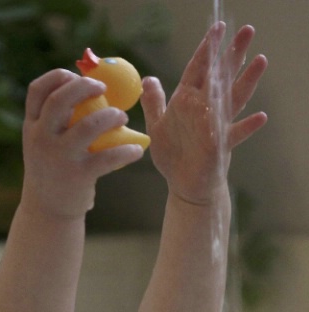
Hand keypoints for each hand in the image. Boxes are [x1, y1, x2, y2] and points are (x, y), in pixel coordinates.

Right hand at [20, 69, 143, 218]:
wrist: (47, 210)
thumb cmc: (53, 169)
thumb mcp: (44, 143)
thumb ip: (56, 120)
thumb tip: (88, 89)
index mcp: (32, 127)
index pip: (37, 90)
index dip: (57, 77)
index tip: (74, 75)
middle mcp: (41, 139)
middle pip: (60, 101)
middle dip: (84, 87)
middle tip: (103, 89)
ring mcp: (59, 157)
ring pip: (88, 126)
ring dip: (110, 116)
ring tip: (122, 118)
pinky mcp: (78, 176)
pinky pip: (107, 158)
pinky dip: (126, 151)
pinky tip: (136, 150)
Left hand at [141, 23, 267, 204]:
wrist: (184, 185)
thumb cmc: (173, 156)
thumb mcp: (157, 127)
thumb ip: (154, 103)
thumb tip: (149, 78)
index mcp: (187, 101)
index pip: (198, 69)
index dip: (207, 49)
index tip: (218, 29)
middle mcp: (204, 109)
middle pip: (220, 77)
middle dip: (233, 55)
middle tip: (247, 31)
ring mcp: (215, 126)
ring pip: (232, 99)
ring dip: (247, 81)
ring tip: (260, 61)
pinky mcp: (220, 145)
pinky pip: (235, 134)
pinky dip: (247, 127)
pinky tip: (260, 117)